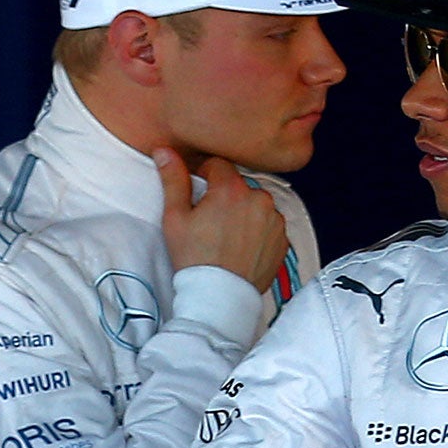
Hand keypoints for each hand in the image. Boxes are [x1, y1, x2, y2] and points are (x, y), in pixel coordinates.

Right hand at [155, 146, 287, 293]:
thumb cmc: (194, 259)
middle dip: (225, 197)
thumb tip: (164, 151)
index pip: (218, 164)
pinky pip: (269, 225)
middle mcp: (258, 198)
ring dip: (243, 213)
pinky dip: (257, 231)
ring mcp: (274, 219)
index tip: (198, 195)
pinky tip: (241, 246)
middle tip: (210, 223)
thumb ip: (173, 180)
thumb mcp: (175, 218)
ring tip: (226, 237)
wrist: (219, 297)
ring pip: (255, 204)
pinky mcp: (283, 238)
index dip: (205, 176)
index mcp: (231, 189)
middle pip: (238, 185)